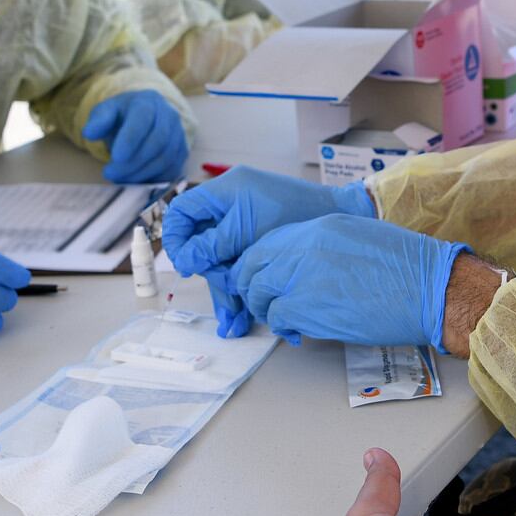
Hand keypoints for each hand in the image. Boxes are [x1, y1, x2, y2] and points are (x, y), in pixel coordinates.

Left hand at [83, 91, 188, 183]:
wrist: (144, 118)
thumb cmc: (122, 116)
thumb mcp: (106, 112)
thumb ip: (98, 120)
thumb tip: (89, 133)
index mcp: (148, 102)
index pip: (143, 119)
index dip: (130, 139)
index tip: (115, 157)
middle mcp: (168, 116)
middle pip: (157, 141)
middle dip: (133, 162)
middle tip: (110, 173)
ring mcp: (178, 135)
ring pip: (165, 158)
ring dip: (141, 173)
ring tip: (119, 178)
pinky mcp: (181, 153)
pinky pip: (171, 170)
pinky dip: (152, 179)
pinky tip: (133, 181)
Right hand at [162, 167, 375, 335]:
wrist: (338, 214)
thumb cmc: (296, 214)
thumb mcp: (247, 232)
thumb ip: (213, 246)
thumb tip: (185, 263)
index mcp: (225, 192)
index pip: (182, 212)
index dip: (176, 238)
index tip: (186, 265)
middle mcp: (230, 207)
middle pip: (201, 243)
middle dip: (211, 274)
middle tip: (225, 296)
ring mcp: (243, 225)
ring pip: (221, 260)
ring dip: (226, 289)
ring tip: (234, 322)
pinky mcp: (257, 241)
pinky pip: (239, 263)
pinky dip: (240, 286)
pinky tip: (240, 316)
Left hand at [230, 214, 464, 348]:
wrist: (430, 289)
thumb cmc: (410, 268)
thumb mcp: (363, 237)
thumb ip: (330, 245)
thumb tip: (312, 265)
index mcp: (321, 225)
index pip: (269, 241)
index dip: (260, 262)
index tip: (264, 277)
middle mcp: (306, 245)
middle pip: (254, 263)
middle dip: (251, 285)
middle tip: (263, 301)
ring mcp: (303, 274)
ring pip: (258, 290)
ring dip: (264, 307)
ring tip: (281, 319)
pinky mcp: (307, 305)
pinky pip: (276, 316)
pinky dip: (281, 327)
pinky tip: (297, 332)